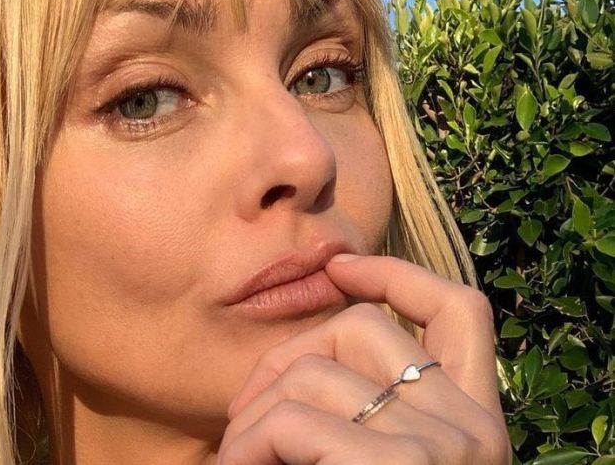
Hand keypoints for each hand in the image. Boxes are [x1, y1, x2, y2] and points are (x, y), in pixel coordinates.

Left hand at [215, 255, 511, 464]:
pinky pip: (288, 423)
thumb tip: (295, 363)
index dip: (399, 274)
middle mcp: (471, 428)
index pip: (461, 311)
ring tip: (237, 458)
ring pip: (311, 374)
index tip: (341, 267)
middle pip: (362, 327)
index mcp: (475, 423)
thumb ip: (368, 416)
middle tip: (245, 414)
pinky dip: (244, 447)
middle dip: (283, 356)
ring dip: (251, 414)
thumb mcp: (386, 461)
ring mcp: (439, 448)